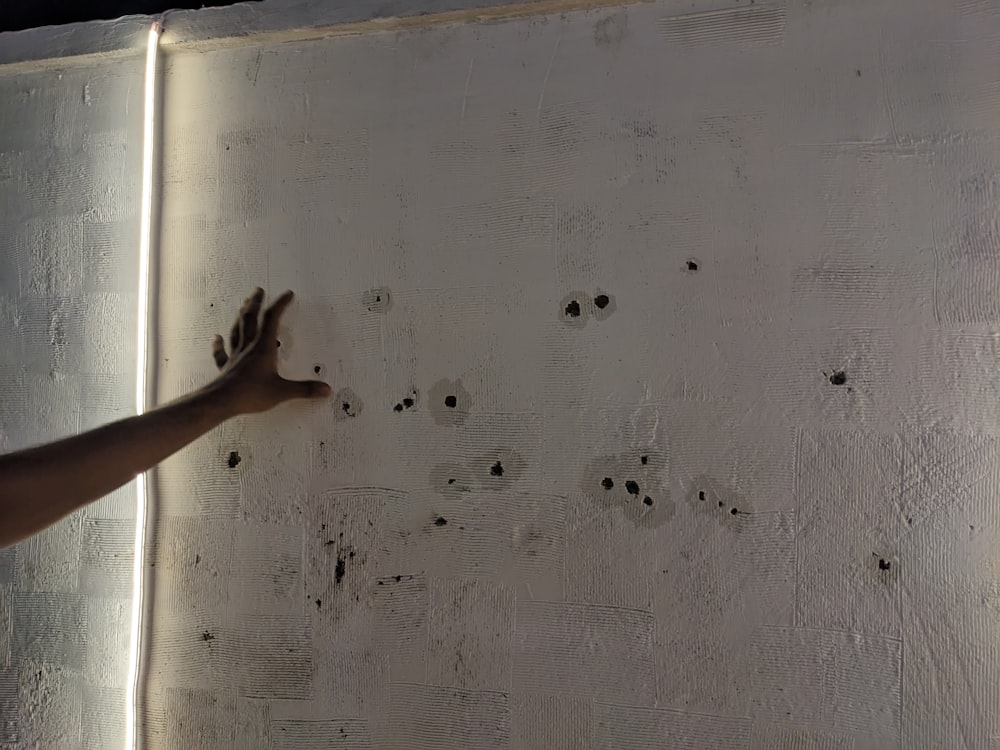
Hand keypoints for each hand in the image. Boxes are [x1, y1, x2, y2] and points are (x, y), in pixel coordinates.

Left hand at [209, 288, 331, 414]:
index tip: (287, 294)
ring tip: (243, 305)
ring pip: (237, 329)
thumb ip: (305, 389)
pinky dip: (219, 343)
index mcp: (263, 348)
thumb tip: (325, 389)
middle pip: (250, 318)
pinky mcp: (226, 367)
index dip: (280, 304)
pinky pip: (222, 352)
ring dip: (241, 315)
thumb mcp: (282, 391)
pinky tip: (217, 338)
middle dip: (255, 303)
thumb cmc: (250, 394)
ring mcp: (235, 356)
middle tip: (258, 291)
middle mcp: (248, 347)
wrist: (221, 401)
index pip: (272, 319)